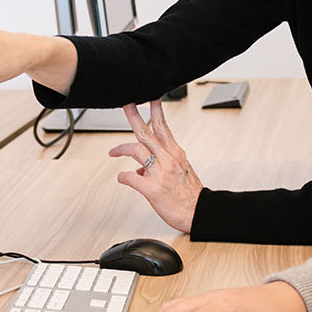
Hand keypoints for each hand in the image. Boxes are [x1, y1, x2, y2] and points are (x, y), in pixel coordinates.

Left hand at [108, 101, 201, 232]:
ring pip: (137, 150)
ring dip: (121, 148)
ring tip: (112, 151)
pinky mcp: (152, 188)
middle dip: (134, 116)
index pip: (164, 127)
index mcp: (176, 153)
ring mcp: (160, 173)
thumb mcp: (181, 170)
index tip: (150, 97)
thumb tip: (141, 167)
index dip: (155, 111)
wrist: (199, 213)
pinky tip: (122, 178)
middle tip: (126, 105)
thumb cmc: (190, 193)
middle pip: (147, 133)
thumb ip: (162, 162)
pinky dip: (123, 176)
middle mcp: (168, 159)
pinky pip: (130, 177)